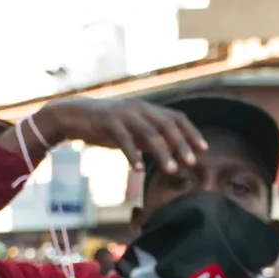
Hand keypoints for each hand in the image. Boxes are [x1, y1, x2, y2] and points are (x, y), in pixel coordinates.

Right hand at [34, 97, 206, 172]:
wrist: (74, 115)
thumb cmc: (106, 126)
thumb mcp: (132, 131)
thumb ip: (150, 140)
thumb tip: (171, 153)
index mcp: (148, 109)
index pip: (176, 117)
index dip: (191, 132)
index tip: (204, 149)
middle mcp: (139, 108)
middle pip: (167, 124)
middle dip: (182, 144)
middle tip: (192, 162)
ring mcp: (124, 114)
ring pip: (148, 133)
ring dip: (162, 152)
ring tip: (171, 170)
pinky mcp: (107, 122)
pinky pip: (124, 139)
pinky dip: (132, 154)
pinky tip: (138, 169)